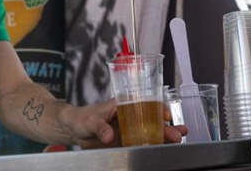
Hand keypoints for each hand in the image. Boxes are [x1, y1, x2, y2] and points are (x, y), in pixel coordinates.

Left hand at [63, 99, 187, 148]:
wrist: (72, 130)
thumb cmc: (80, 118)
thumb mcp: (88, 121)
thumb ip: (98, 127)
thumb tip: (108, 136)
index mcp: (122, 105)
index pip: (145, 102)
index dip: (158, 107)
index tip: (166, 115)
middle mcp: (129, 116)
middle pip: (151, 119)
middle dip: (166, 126)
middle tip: (177, 133)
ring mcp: (128, 129)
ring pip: (150, 131)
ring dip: (164, 135)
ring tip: (178, 138)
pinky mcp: (125, 141)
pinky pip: (142, 143)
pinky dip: (154, 145)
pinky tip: (164, 147)